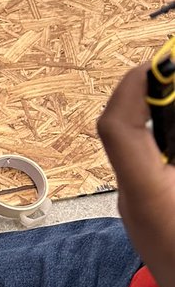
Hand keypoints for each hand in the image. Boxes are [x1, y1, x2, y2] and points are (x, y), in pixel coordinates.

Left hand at [98, 62, 174, 286]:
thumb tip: (173, 113)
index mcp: (148, 197)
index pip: (117, 127)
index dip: (136, 86)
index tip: (164, 61)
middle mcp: (136, 205)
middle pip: (132, 135)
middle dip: (158, 101)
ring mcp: (143, 219)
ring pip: (146, 155)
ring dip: (166, 127)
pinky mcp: (155, 225)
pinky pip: (157, 175)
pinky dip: (169, 152)